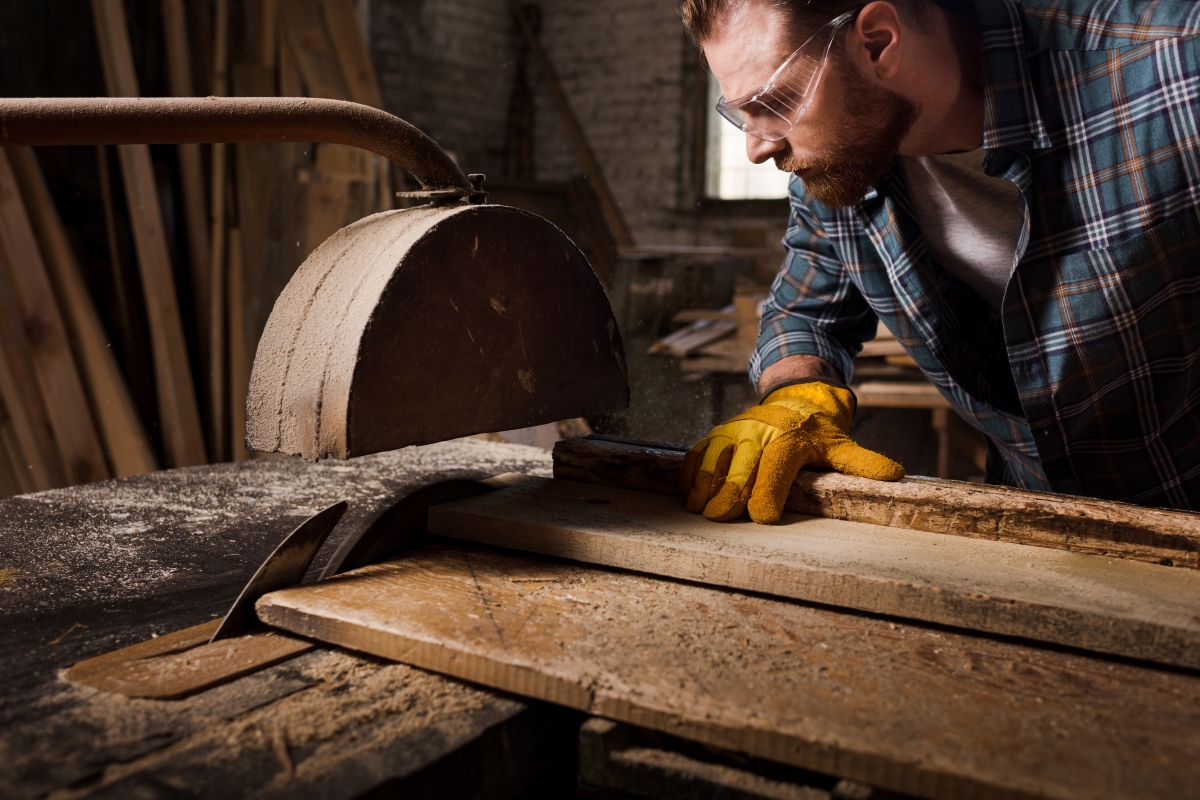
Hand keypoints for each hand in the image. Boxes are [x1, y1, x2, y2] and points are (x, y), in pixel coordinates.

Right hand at [681, 382, 904, 523]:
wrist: (795, 396)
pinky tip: (687, 494)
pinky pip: (698, 451)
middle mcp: (761, 432)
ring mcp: (736, 431)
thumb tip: (896, 476)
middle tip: (718, 518)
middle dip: (729, 493)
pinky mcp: (718, 434)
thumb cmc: (819, 432)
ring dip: (704, 483)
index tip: (762, 517)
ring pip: (714, 456)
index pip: (777, 466)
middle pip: (742, 465)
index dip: (768, 491)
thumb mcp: (842, 446)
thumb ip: (863, 464)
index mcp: (792, 439)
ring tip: (697, 509)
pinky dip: (690, 472)